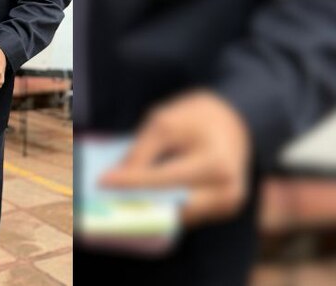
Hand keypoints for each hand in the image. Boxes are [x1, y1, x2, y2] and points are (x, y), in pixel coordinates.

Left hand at [99, 89, 251, 226]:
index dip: (133, 182)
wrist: (233, 121)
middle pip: (174, 206)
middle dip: (141, 203)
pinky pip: (187, 214)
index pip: (167, 178)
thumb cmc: (196, 119)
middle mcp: (227, 190)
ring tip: (119, 199)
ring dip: (151, 208)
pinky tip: (141, 200)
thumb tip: (117, 180)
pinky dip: (165, 208)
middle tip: (107, 198)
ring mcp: (227, 205)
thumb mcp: (165, 122)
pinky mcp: (221, 210)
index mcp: (216, 163)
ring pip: (179, 216)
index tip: (103, 181)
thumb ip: (142, 151)